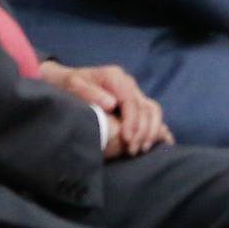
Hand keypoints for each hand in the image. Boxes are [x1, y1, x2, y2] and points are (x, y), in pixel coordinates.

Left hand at [38, 62, 172, 155]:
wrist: (66, 80)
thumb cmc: (68, 85)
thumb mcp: (73, 85)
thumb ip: (90, 93)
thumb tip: (112, 104)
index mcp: (116, 77)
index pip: (131, 101)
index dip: (132, 121)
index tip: (127, 139)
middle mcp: (129, 83)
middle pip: (147, 107)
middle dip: (143, 130)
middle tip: (132, 150)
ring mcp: (134, 92)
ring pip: (153, 111)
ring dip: (151, 131)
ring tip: (141, 149)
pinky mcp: (135, 102)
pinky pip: (152, 114)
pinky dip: (158, 128)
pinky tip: (163, 141)